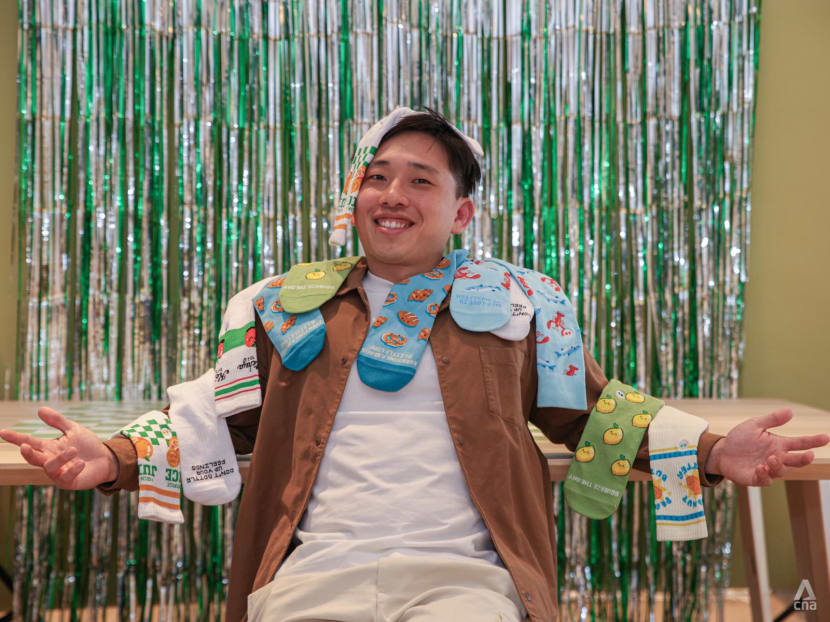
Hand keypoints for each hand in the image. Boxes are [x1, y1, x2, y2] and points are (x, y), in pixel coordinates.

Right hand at [0, 407, 118, 489]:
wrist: (105, 459)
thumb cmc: (87, 445)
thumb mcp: (73, 429)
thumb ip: (57, 421)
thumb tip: (39, 409)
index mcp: (48, 448)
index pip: (29, 442)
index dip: (15, 438)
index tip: (2, 432)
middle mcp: (49, 461)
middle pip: (33, 459)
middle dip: (27, 453)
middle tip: (24, 446)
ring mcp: (58, 473)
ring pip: (50, 467)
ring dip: (61, 458)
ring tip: (74, 450)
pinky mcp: (69, 482)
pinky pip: (65, 477)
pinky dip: (73, 469)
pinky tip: (81, 463)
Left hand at [705, 409, 828, 485]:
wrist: (721, 452)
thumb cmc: (740, 438)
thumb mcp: (755, 425)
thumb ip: (772, 420)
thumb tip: (790, 411)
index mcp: (778, 444)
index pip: (800, 443)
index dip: (813, 441)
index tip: (826, 438)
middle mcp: (776, 457)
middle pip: (796, 461)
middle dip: (804, 459)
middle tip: (809, 455)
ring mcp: (767, 469)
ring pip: (781, 471)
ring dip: (779, 465)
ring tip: (772, 458)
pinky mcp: (756, 478)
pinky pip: (765, 480)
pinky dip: (764, 474)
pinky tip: (760, 467)